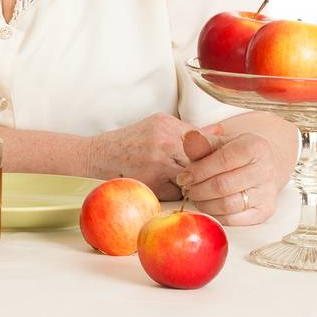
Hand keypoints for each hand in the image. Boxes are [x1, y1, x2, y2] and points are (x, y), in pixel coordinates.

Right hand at [84, 112, 209, 198]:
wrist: (94, 159)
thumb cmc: (127, 144)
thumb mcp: (155, 127)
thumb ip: (186, 132)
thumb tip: (220, 133)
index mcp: (166, 123)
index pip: (206, 139)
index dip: (216, 153)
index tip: (221, 161)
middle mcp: (163, 140)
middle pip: (204, 159)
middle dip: (209, 169)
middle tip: (212, 177)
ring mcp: (158, 163)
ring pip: (194, 177)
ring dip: (195, 183)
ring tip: (192, 184)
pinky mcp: (152, 183)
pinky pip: (179, 192)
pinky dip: (179, 193)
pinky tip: (171, 189)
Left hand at [176, 126, 279, 224]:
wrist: (261, 163)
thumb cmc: (235, 152)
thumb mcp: (219, 141)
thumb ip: (202, 142)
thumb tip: (188, 137)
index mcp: (256, 147)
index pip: (224, 160)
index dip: (199, 170)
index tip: (183, 176)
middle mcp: (266, 170)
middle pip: (224, 185)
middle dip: (199, 189)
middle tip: (186, 188)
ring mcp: (268, 193)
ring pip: (229, 205)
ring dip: (205, 203)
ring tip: (195, 196)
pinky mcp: (265, 211)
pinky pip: (235, 219)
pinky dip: (216, 215)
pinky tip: (207, 206)